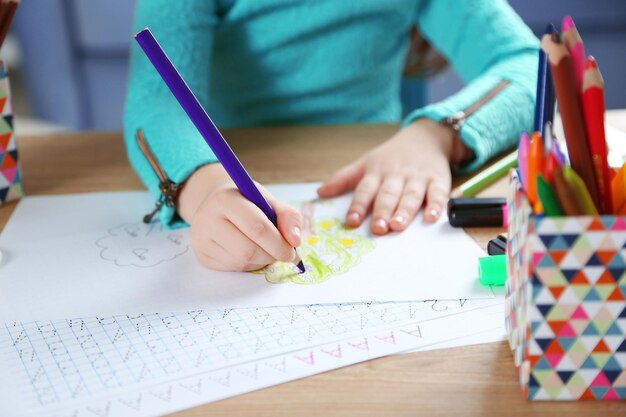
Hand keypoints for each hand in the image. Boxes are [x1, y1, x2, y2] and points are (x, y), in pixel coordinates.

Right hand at [177, 164, 301, 270]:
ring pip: (241, 263)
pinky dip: (249, 265)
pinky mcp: (202, 255)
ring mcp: (201, 239)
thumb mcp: (268, 200)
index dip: (279, 243)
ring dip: (261, 261)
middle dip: (271, 255)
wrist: (217, 203)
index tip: (292, 250)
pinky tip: (249, 252)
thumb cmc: (247, 201)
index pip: (257, 228)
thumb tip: (295, 240)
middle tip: (281, 252)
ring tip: (264, 248)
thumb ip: (288, 216)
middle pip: (248, 250)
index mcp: (226, 199)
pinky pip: (233, 269)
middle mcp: (207, 218)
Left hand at [318, 118, 470, 234]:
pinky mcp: (438, 179)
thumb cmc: (391, 156)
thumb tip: (320, 192)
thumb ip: (343, 179)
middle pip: (388, 194)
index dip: (358, 206)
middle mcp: (396, 175)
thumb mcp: (366, 163)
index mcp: (377, 173)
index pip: (365, 190)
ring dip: (405, 211)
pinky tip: (432, 217)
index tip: (351, 221)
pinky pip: (438, 193)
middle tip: (378, 228)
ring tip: (398, 225)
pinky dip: (436, 205)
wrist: (425, 136)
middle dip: (383, 212)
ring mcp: (418, 178)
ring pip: (411, 195)